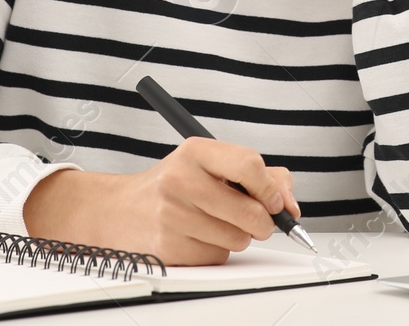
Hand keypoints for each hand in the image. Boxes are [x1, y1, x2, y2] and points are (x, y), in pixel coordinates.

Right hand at [21, 138, 299, 265]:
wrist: (118, 210)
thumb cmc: (175, 185)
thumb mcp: (211, 164)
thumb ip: (261, 176)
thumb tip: (291, 205)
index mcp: (196, 151)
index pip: (250, 165)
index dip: (270, 188)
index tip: (274, 199)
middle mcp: (182, 180)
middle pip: (251, 212)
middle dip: (262, 221)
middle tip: (252, 217)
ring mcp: (173, 215)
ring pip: (238, 239)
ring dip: (236, 236)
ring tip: (213, 221)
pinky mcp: (168, 247)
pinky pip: (216, 257)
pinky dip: (215, 251)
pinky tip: (196, 236)